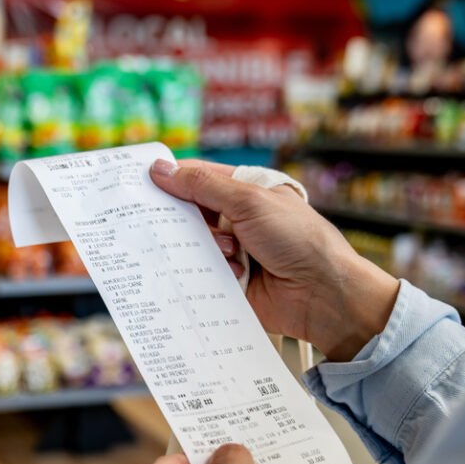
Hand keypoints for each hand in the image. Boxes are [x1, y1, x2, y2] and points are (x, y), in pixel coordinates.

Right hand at [150, 159, 399, 361]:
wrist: (323, 294)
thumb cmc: (298, 239)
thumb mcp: (249, 201)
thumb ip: (202, 186)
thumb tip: (161, 169)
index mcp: (247, 191)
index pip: (199, 178)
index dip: (172, 178)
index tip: (141, 180)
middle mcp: (238, 219)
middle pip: (191, 213)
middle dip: (178, 218)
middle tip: (156, 219)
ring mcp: (233, 252)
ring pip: (192, 245)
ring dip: (199, 247)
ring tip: (227, 252)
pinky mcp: (229, 282)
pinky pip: (200, 275)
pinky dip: (202, 273)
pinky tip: (220, 273)